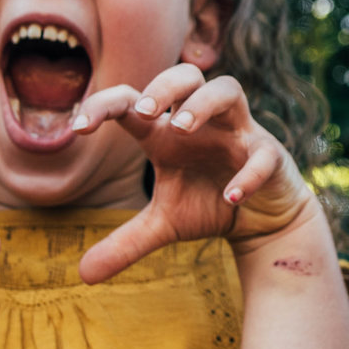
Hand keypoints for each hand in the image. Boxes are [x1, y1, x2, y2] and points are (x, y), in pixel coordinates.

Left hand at [68, 64, 317, 283]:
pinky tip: (230, 196)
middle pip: (186, 74)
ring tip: (181, 128)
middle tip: (144, 112)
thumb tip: (82, 274)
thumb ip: (125, 243)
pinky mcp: (269, 154)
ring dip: (202, 104)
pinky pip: (262, 153)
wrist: (263, 220)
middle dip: (164, 86)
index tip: (78, 127)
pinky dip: (247, 172)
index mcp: (169, 133)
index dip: (105, 104)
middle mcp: (203, 123)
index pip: (134, 101)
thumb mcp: (163, 225)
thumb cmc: (210, 205)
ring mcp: (238, 132)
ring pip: (227, 89)